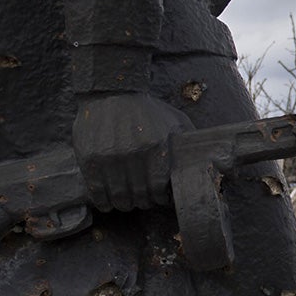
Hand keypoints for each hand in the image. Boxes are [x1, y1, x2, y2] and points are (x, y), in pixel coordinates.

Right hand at [71, 92, 190, 211]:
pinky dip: (103, 201)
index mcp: (155, 146)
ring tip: (126, 202)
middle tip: (142, 201)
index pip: (157, 187)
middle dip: (142, 202)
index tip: (158, 198)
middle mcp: (132, 153)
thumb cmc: (146, 108)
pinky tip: (107, 202)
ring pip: (118, 197)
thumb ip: (187, 139)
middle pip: (138, 195)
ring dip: (124, 204)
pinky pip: (96, 191)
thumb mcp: (174, 119)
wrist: (111, 91)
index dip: (158, 198)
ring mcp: (108, 156)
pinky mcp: (89, 158)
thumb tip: (206, 158)